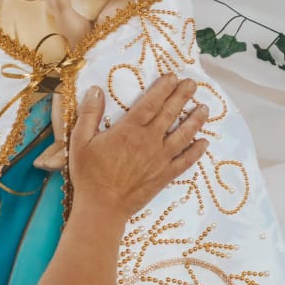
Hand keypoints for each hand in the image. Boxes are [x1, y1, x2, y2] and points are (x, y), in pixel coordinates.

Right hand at [68, 75, 208, 220]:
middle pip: (170, 114)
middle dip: (183, 96)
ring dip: (195, 120)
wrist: (103, 207)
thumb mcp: (80, 141)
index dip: (164, 88)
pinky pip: (186, 161)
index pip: (151, 103)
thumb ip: (89, 114)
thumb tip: (96, 90)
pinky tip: (204, 142)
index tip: (173, 77)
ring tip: (204, 109)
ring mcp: (160, 159)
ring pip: (183, 135)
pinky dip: (196, 151)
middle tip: (193, 84)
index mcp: (129, 130)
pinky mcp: (165, 175)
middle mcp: (149, 141)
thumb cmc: (89, 174)